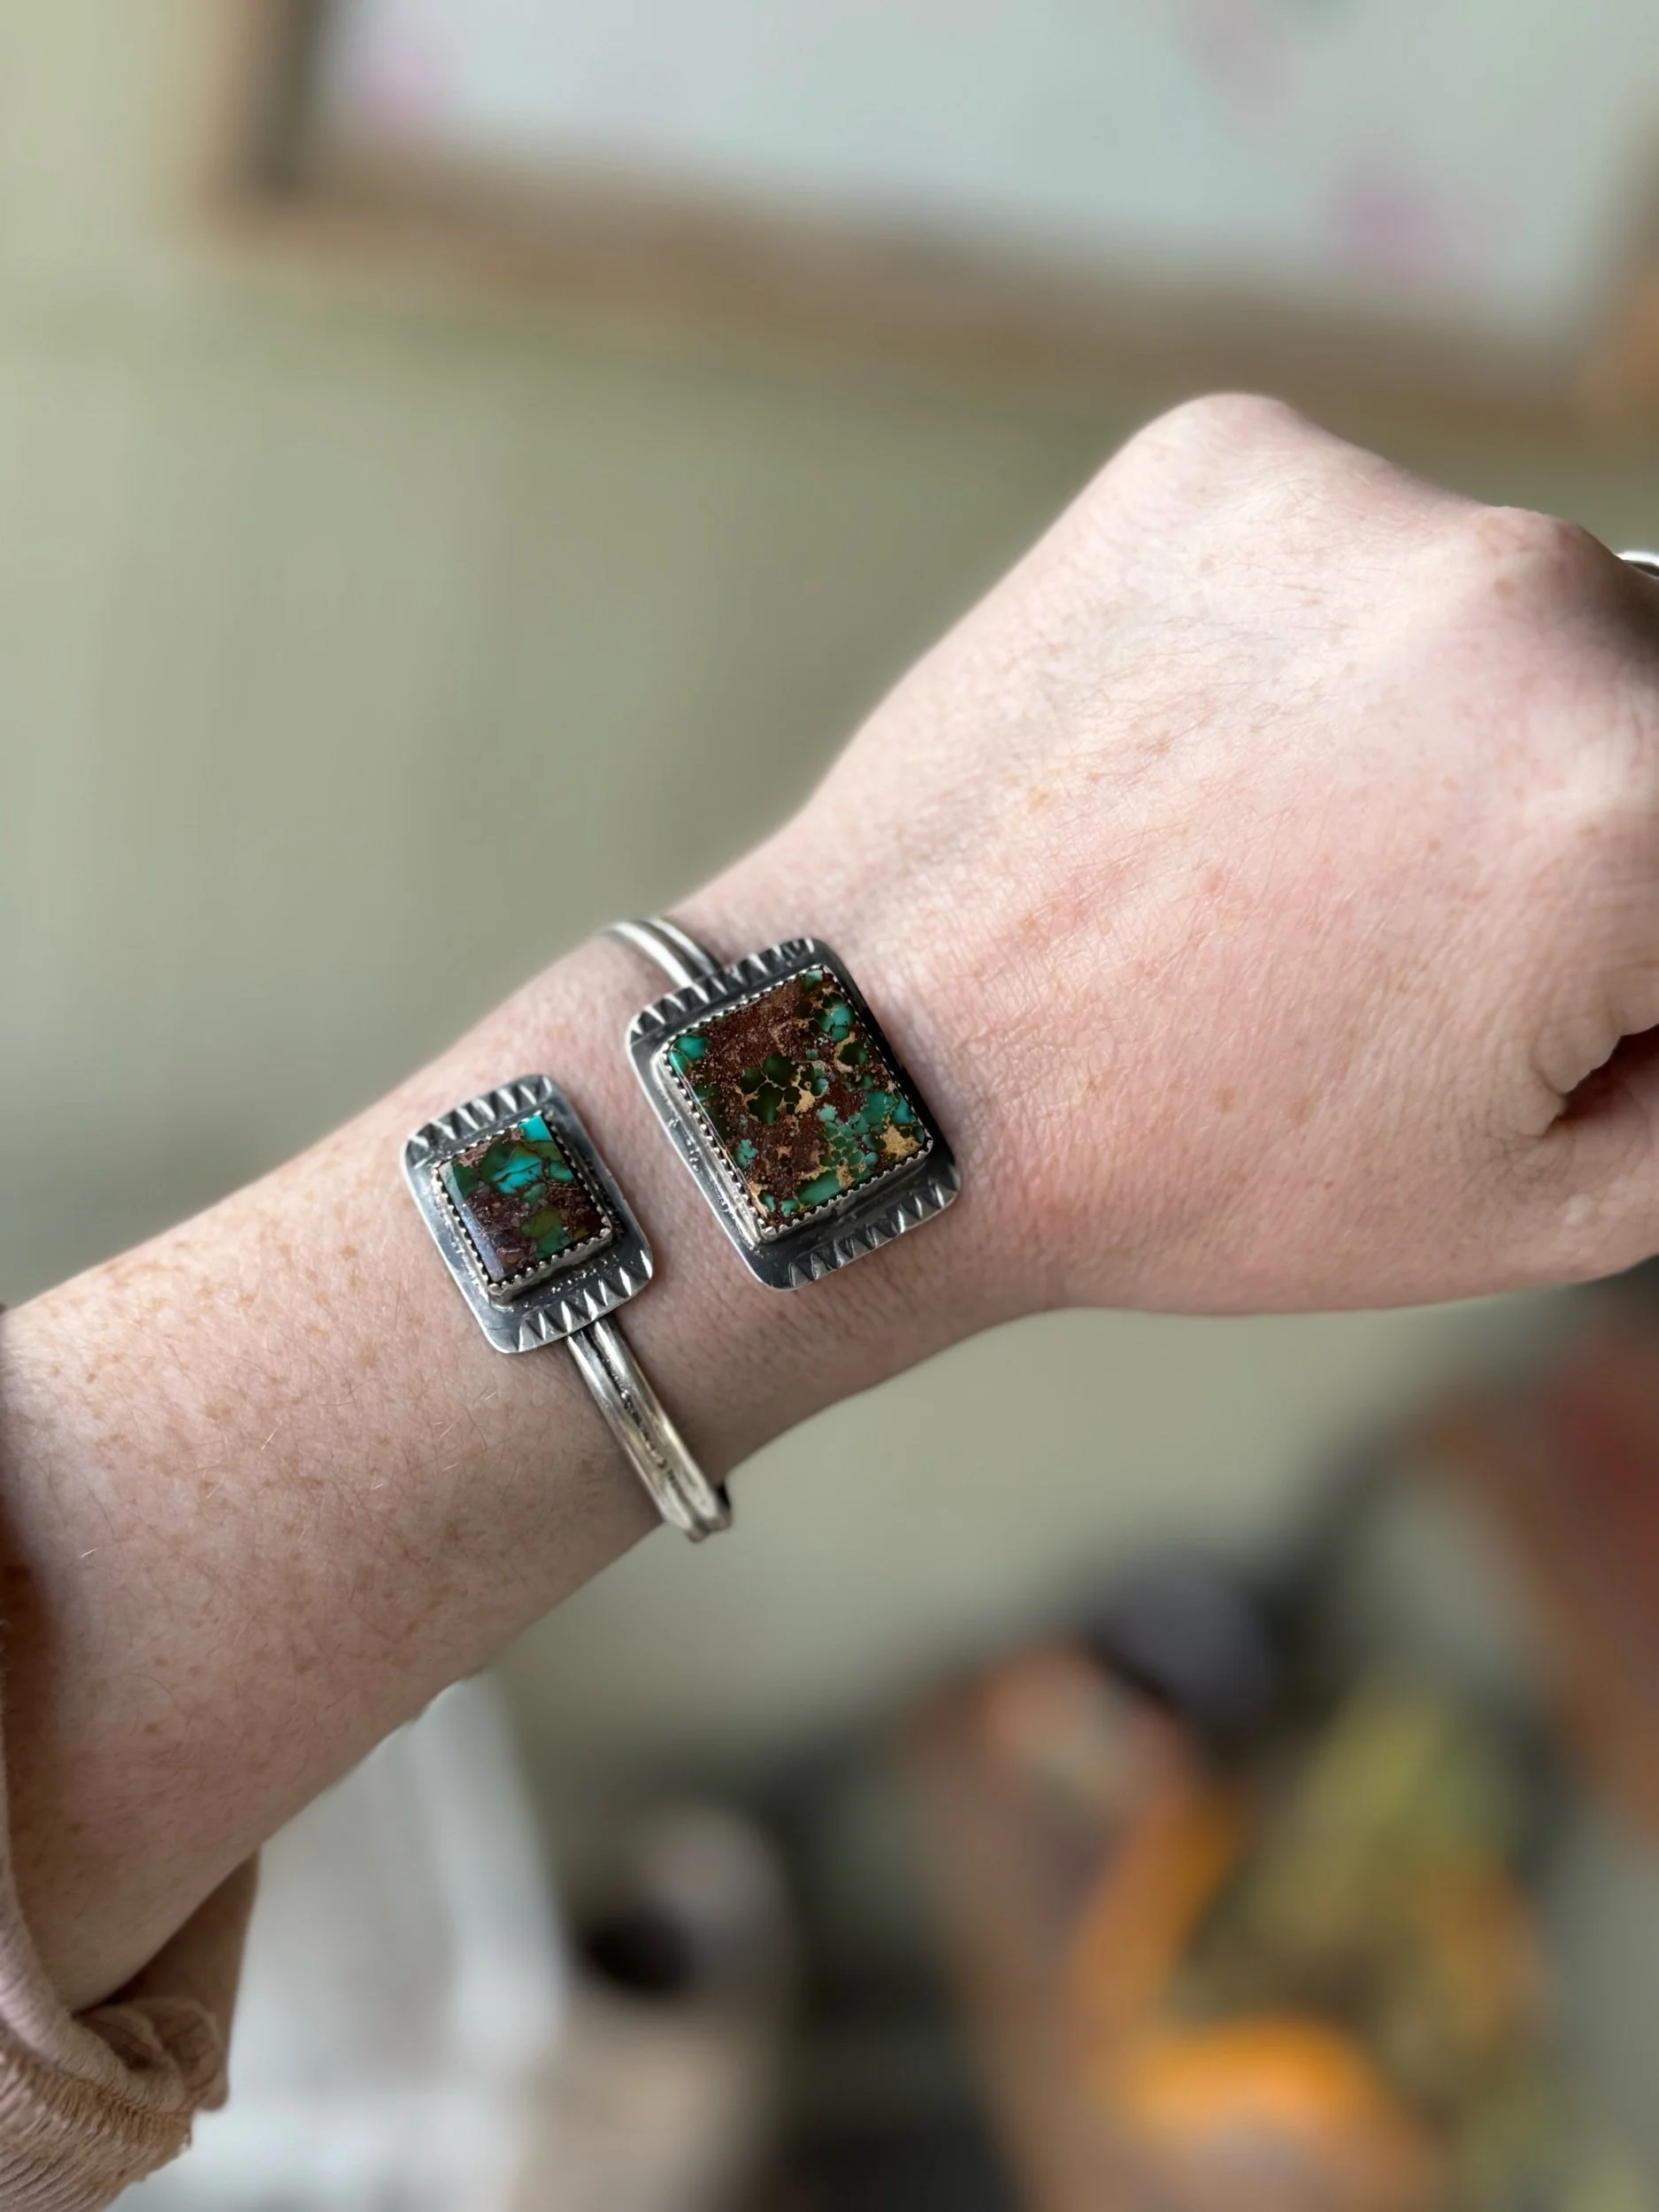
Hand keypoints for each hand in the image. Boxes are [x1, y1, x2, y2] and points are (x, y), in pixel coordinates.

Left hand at [701, 395, 1658, 1312]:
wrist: (889, 1070)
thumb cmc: (1195, 1165)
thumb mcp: (1545, 1199)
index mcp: (1637, 794)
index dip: (1632, 944)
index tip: (1536, 981)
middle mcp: (1520, 596)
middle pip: (1657, 684)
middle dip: (1590, 806)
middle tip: (1416, 926)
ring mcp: (1355, 506)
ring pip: (1511, 605)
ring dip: (1460, 712)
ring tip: (1292, 852)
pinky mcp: (1220, 457)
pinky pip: (1355, 544)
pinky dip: (1318, 640)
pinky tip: (1209, 761)